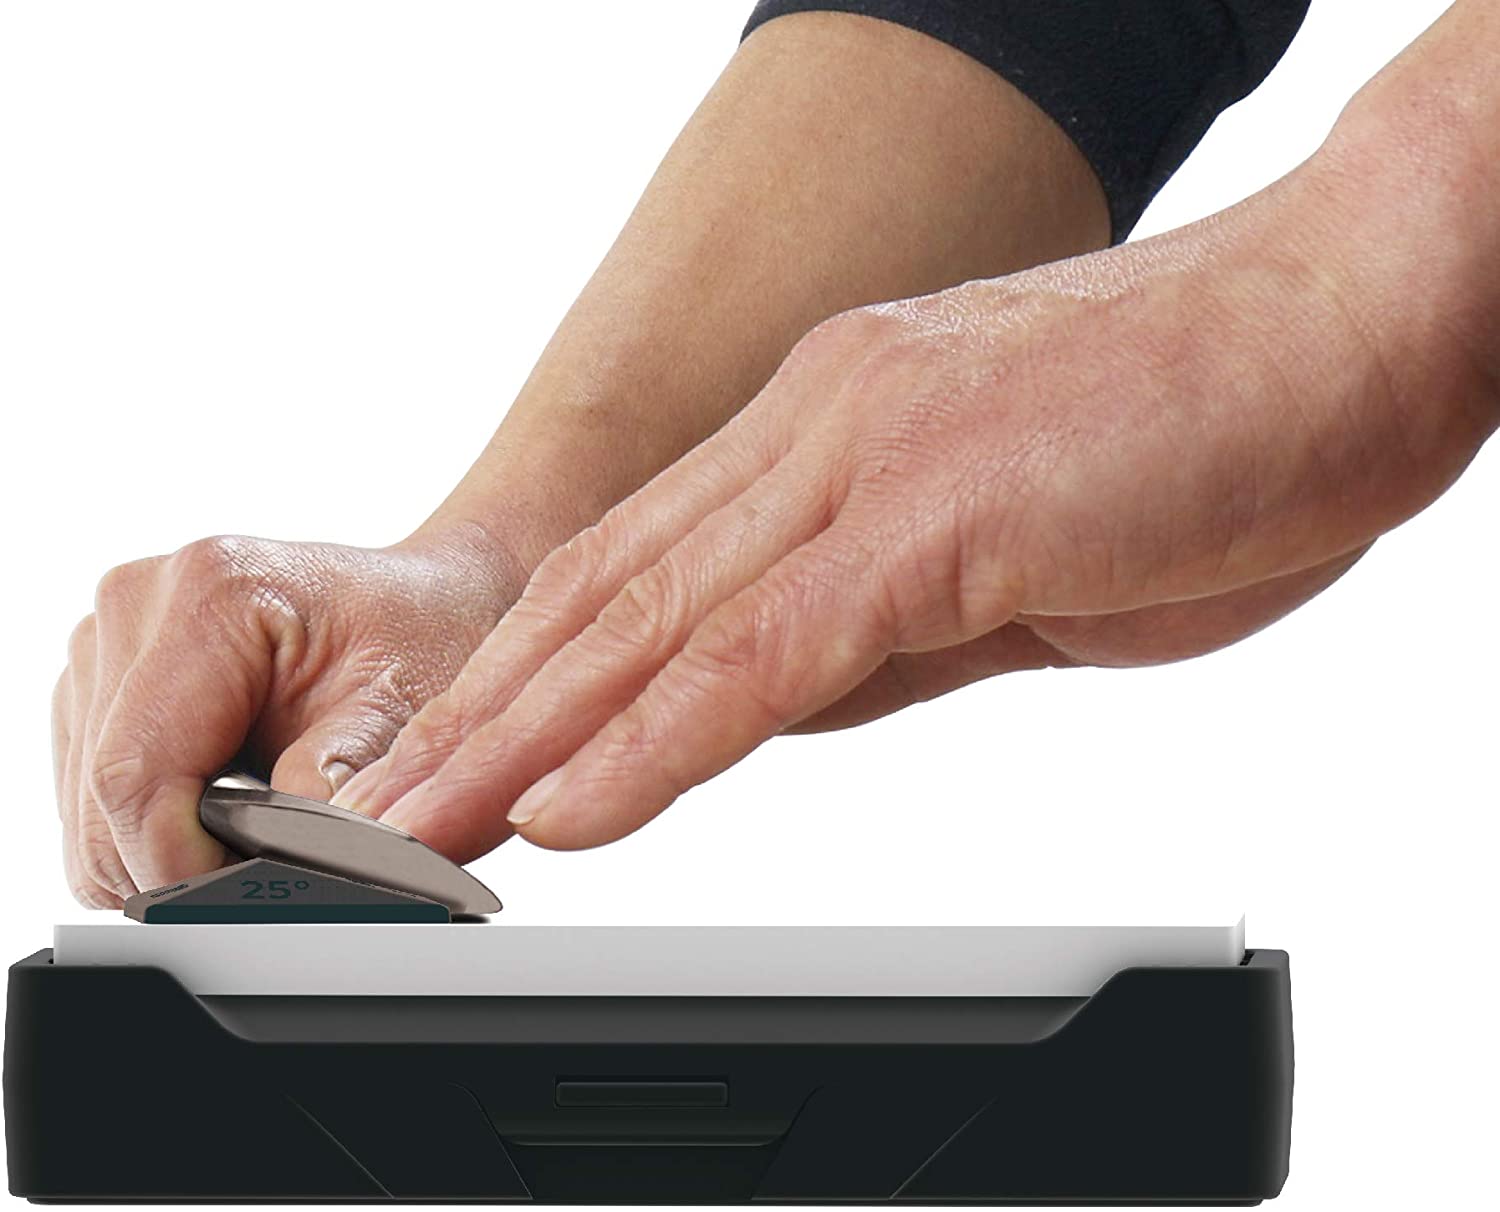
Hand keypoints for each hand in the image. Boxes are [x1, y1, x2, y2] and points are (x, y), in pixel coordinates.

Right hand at [53, 529, 525, 906]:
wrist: (427, 599)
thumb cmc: (427, 638)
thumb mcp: (409, 713)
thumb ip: (341, 787)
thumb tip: (284, 868)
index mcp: (210, 593)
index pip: (136, 774)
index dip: (178, 865)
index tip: (241, 904)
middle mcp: (137, 604)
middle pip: (101, 803)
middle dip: (180, 863)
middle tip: (274, 866)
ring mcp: (106, 642)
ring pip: (89, 813)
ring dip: (168, 845)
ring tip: (260, 818)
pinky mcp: (97, 682)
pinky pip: (95, 800)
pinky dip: (159, 825)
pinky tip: (229, 797)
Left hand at [337, 133, 1496, 858]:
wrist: (1346, 324)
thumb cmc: (1199, 435)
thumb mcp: (1002, 554)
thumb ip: (877, 627)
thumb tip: (783, 704)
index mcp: (828, 431)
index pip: (637, 569)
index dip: (529, 673)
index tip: (460, 760)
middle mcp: (819, 426)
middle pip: (607, 594)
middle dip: (483, 717)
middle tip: (379, 817)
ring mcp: (870, 459)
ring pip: (653, 620)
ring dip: (524, 738)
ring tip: (421, 831)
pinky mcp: (942, 513)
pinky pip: (768, 651)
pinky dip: (656, 738)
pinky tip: (571, 806)